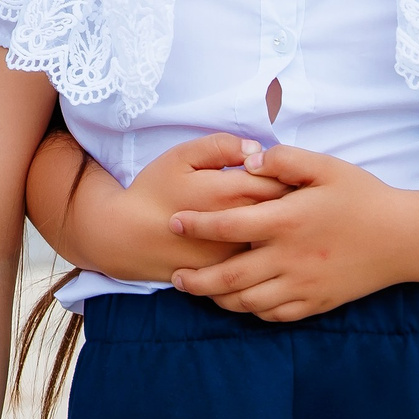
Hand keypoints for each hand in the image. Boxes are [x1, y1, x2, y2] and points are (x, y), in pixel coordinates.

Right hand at [116, 133, 287, 276]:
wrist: (129, 237)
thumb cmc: (155, 191)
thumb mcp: (180, 157)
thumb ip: (219, 146)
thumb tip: (256, 149)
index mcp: (232, 192)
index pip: (282, 180)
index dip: (286, 174)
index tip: (280, 171)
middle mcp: (242, 226)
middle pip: (287, 210)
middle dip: (290, 199)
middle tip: (283, 191)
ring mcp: (239, 254)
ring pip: (277, 237)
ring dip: (281, 225)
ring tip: (274, 216)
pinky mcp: (231, 272)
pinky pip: (261, 259)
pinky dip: (265, 248)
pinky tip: (257, 239)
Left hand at [167, 144, 409, 319]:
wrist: (406, 238)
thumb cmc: (364, 197)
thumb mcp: (326, 166)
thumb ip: (283, 159)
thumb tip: (247, 161)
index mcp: (288, 220)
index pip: (228, 225)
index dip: (196, 225)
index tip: (173, 222)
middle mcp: (291, 257)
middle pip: (230, 276)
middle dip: (196, 279)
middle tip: (175, 276)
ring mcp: (305, 284)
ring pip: (249, 302)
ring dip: (220, 299)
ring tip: (202, 291)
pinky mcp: (318, 302)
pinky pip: (276, 315)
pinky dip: (253, 312)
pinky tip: (242, 302)